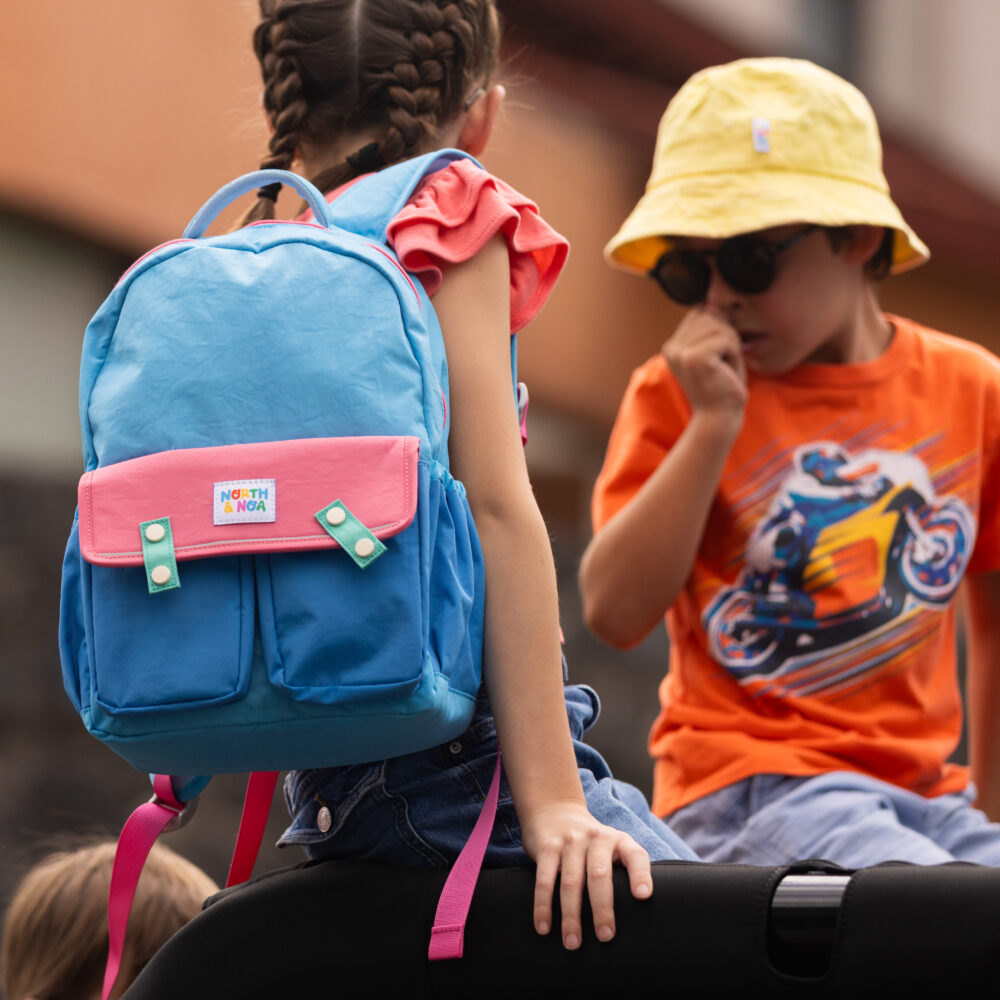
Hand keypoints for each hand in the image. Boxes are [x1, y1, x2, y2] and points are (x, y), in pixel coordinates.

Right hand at [519, 799, 652, 949]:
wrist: (555, 810)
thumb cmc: (590, 842)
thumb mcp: (611, 847)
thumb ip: (621, 871)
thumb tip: (634, 917)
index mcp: (618, 840)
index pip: (635, 856)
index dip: (641, 875)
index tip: (643, 896)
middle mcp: (597, 837)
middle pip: (600, 875)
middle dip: (602, 908)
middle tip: (605, 936)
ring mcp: (571, 840)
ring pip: (571, 882)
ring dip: (571, 916)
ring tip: (573, 943)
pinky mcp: (547, 845)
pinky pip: (545, 878)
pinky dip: (543, 905)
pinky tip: (544, 926)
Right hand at [662, 307, 747, 432]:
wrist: (719, 419)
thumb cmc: (722, 387)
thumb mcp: (715, 352)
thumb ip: (711, 327)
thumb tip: (715, 301)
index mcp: (672, 344)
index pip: (702, 312)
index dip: (719, 331)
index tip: (716, 359)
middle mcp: (671, 346)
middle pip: (712, 315)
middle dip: (727, 338)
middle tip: (722, 367)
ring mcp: (680, 352)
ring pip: (721, 326)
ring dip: (732, 347)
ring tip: (723, 370)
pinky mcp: (694, 358)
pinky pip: (728, 339)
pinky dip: (734, 355)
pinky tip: (725, 373)